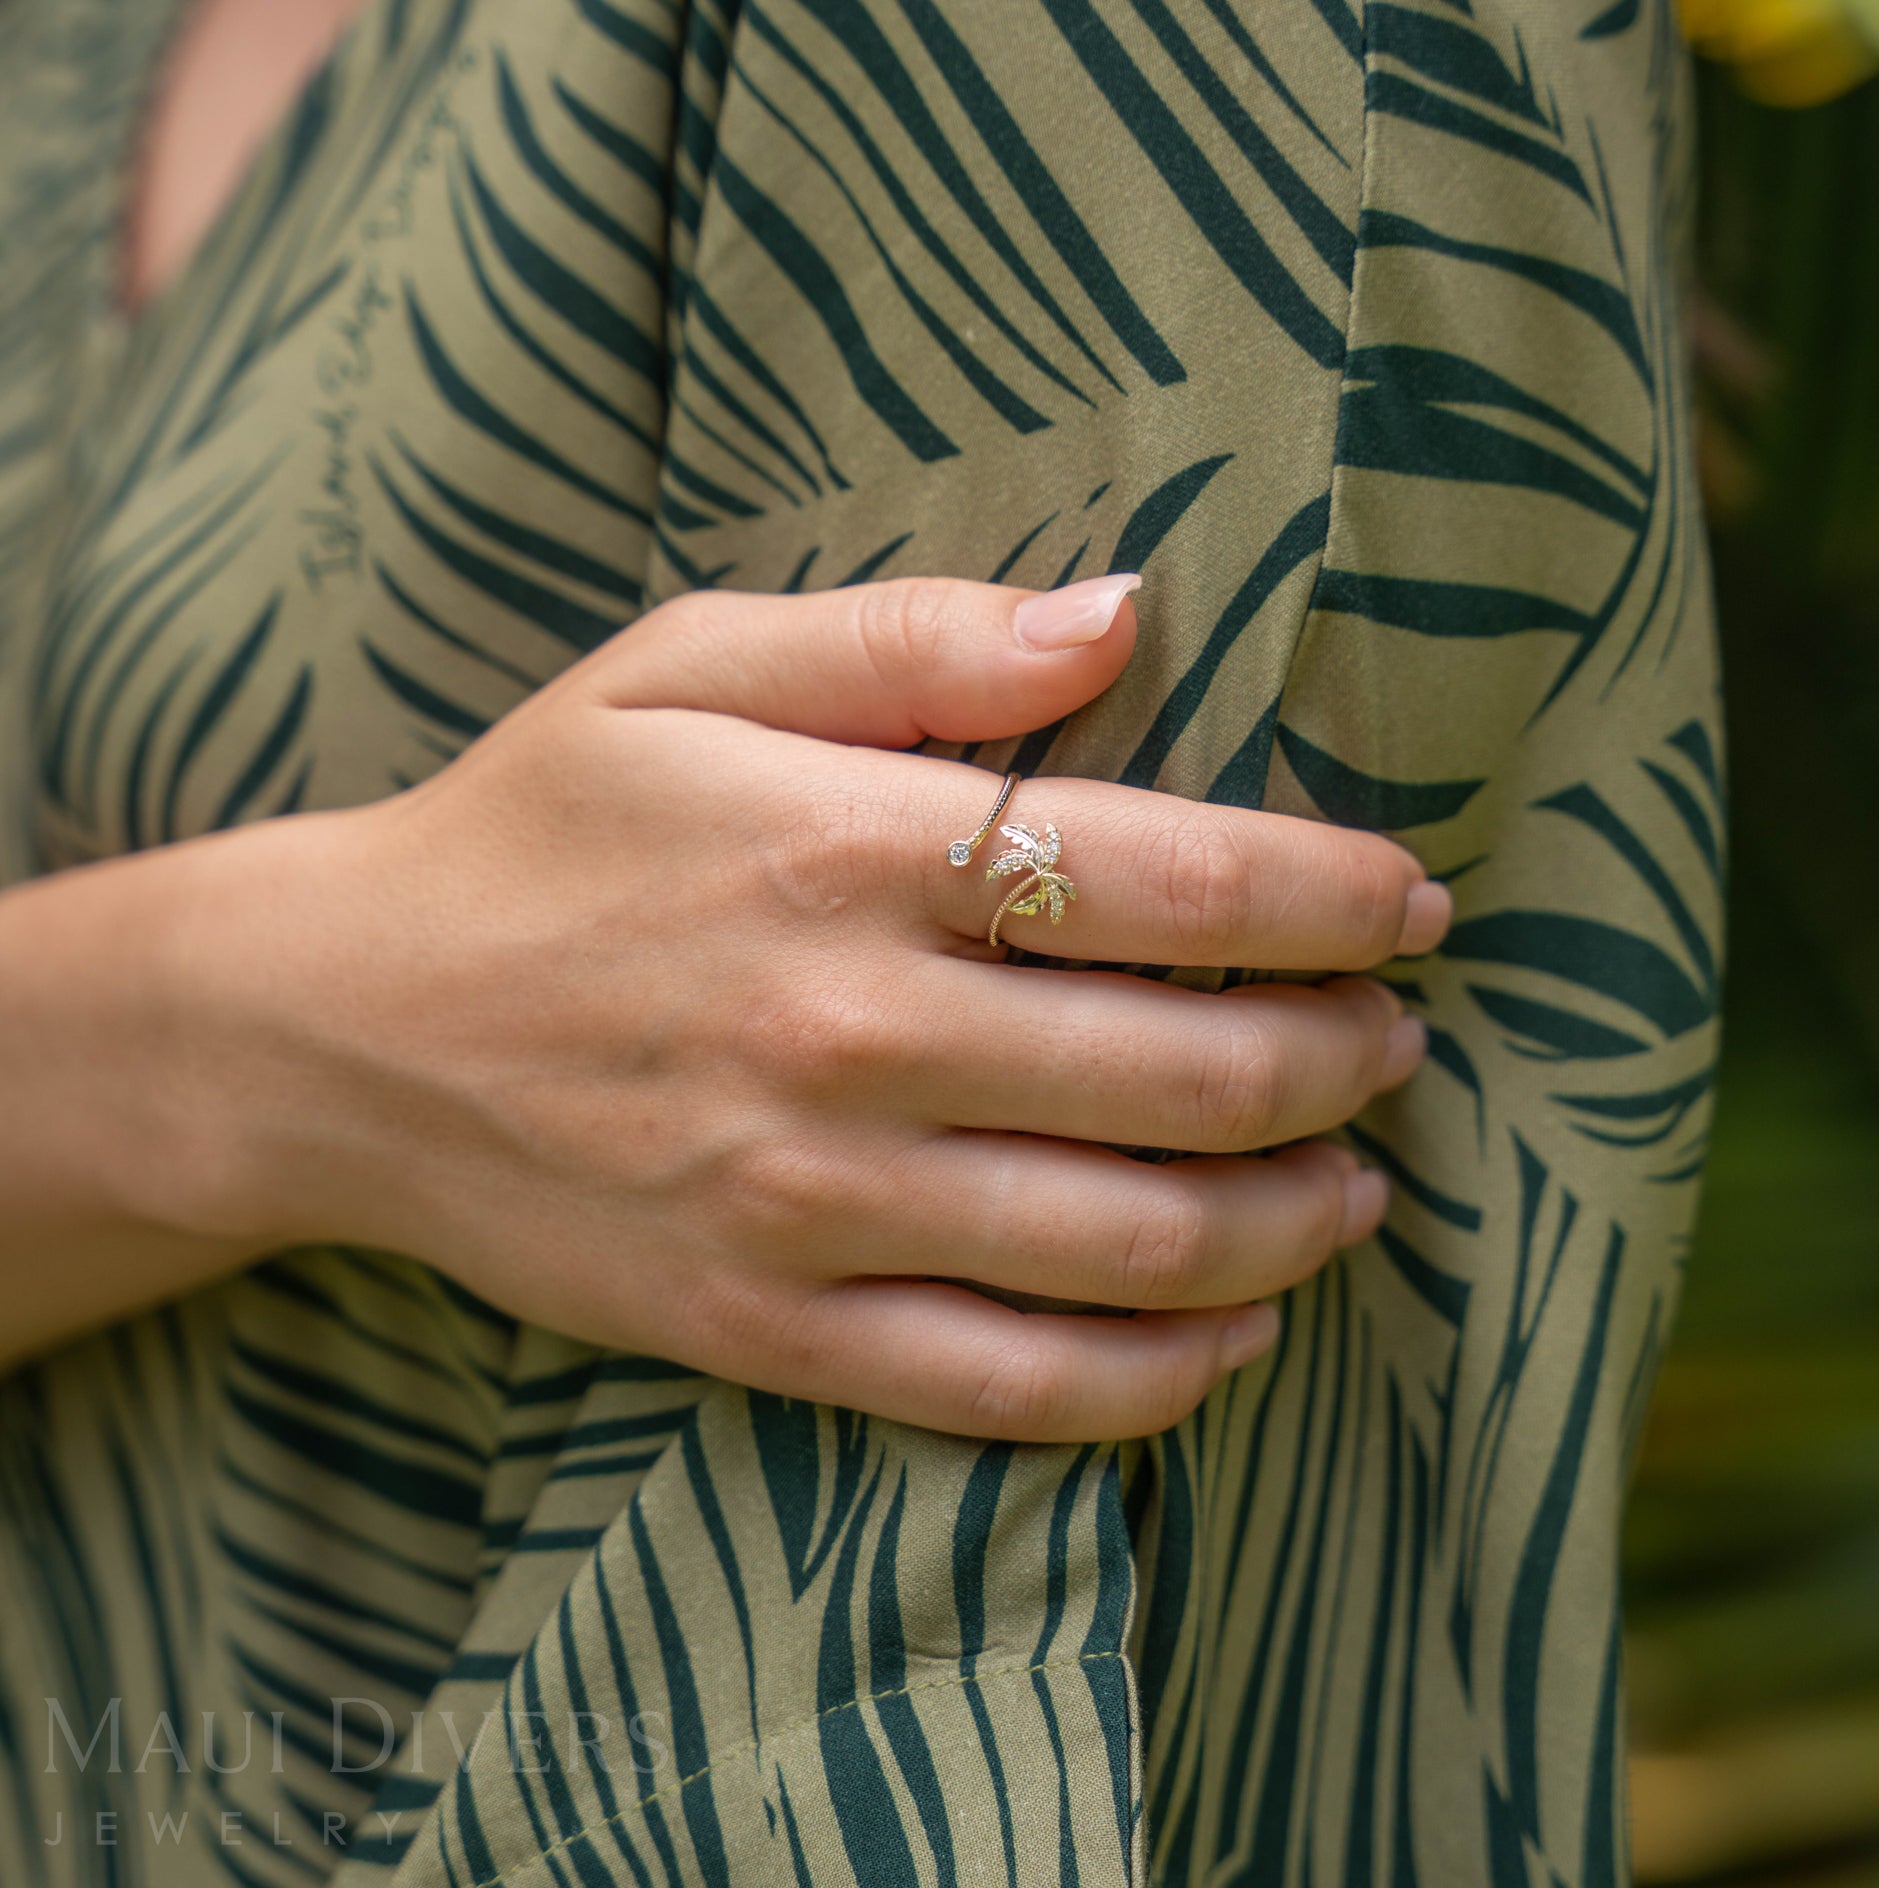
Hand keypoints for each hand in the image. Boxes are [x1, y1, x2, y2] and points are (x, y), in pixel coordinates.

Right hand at [156, 577, 1448, 1439]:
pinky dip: (1163, 1375)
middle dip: (1344, 1057)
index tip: (1412, 902)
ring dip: (1292, 1218)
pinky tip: (1236, 1328)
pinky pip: (1012, 1388)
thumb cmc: (541, 823)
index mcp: (845, 849)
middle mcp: (846, 1033)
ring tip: (1358, 1181)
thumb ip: (915, 640)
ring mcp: (808, 1204)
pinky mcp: (768, 1329)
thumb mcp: (690, 667)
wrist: (343, 1028)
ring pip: (1132, 1242)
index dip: (1333, 893)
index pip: (1172, 874)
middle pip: (1190, 1069)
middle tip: (1397, 1039)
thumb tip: (1127, 613)